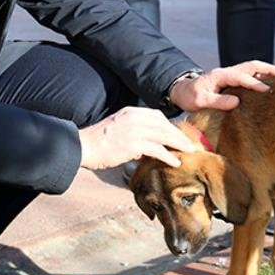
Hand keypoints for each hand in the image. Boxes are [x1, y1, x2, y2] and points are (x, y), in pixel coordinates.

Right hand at [77, 106, 194, 170]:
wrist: (84, 146)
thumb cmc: (98, 141)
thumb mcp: (117, 128)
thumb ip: (133, 131)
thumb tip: (145, 149)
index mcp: (131, 112)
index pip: (157, 116)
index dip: (170, 126)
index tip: (179, 135)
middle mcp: (135, 118)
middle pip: (164, 125)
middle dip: (179, 135)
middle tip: (190, 144)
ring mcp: (135, 130)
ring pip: (165, 135)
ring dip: (179, 144)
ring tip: (189, 152)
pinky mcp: (134, 144)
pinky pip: (158, 150)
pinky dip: (168, 156)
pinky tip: (175, 162)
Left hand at [169, 60, 274, 111]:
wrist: (182, 92)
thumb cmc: (190, 97)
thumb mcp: (200, 101)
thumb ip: (217, 101)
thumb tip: (236, 102)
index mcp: (220, 75)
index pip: (242, 77)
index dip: (255, 83)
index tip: (267, 91)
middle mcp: (227, 72)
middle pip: (252, 66)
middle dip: (269, 70)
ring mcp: (231, 74)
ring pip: (253, 69)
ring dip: (267, 72)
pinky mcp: (232, 80)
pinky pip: (250, 75)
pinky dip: (262, 77)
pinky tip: (270, 86)